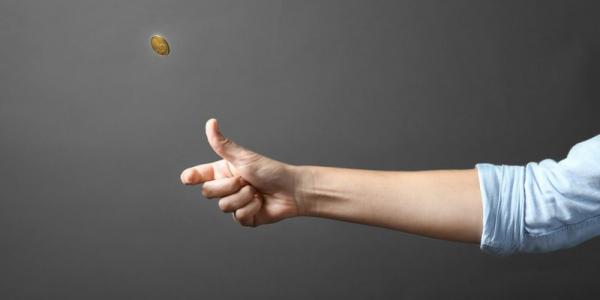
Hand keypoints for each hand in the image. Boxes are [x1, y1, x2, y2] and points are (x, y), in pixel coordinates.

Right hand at [180, 119, 301, 226]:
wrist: (291, 190)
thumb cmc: (270, 170)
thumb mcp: (244, 157)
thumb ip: (223, 145)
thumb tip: (211, 123)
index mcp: (223, 172)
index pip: (199, 175)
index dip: (191, 177)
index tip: (188, 178)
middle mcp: (226, 188)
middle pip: (208, 192)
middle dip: (228, 186)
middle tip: (245, 180)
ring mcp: (234, 204)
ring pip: (223, 206)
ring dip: (244, 197)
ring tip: (256, 191)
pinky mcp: (244, 218)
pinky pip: (238, 217)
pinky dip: (252, 208)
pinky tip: (261, 203)